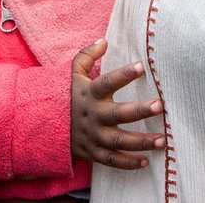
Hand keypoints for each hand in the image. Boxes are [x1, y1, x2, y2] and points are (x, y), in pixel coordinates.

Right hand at [70, 38, 165, 168]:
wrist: (42, 125)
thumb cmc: (66, 96)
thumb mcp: (71, 74)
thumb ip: (87, 56)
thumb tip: (104, 40)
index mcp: (89, 94)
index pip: (107, 82)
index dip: (124, 74)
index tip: (141, 66)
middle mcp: (93, 116)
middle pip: (118, 114)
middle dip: (139, 111)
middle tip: (160, 106)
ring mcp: (92, 136)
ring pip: (118, 141)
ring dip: (141, 142)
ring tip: (162, 140)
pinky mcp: (92, 153)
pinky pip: (111, 160)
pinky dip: (127, 163)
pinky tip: (146, 161)